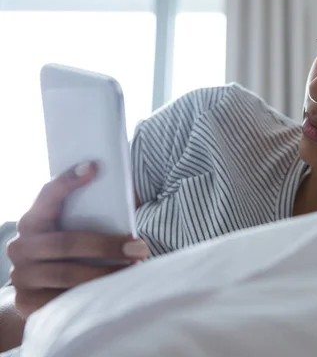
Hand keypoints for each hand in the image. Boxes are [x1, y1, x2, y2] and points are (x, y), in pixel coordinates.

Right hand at [7, 162, 149, 318]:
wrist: (46, 294)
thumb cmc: (73, 254)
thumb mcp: (79, 231)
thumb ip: (97, 212)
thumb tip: (130, 192)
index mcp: (34, 221)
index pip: (48, 194)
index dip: (68, 181)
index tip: (93, 167)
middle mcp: (22, 247)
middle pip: (67, 242)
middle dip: (107, 245)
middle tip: (139, 247)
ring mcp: (23, 276)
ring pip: (68, 274)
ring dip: (107, 272)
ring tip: (134, 269)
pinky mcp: (29, 303)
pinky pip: (65, 300)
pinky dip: (94, 296)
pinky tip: (114, 292)